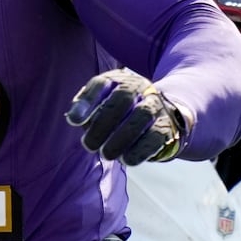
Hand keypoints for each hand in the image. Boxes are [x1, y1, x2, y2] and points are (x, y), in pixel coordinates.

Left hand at [66, 68, 186, 164]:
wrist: (160, 116)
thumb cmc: (119, 113)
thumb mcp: (101, 106)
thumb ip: (87, 110)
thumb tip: (75, 118)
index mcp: (118, 80)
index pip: (101, 83)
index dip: (87, 101)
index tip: (73, 121)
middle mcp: (139, 87)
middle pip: (123, 97)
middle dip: (103, 123)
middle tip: (89, 145)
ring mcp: (155, 105)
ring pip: (141, 115)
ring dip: (121, 138)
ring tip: (106, 154)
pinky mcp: (166, 125)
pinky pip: (155, 136)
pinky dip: (139, 150)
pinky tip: (126, 160)